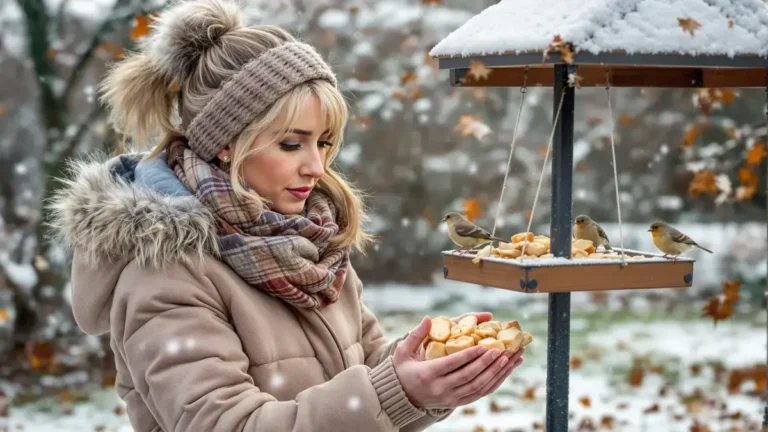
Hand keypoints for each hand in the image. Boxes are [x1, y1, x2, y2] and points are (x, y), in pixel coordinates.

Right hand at [393, 316, 524, 409]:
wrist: (401, 396)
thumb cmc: (402, 369)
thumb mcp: (403, 351)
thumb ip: (416, 335)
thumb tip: (429, 318)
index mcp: (428, 374)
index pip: (453, 364)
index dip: (470, 355)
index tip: (484, 345)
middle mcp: (440, 389)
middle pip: (469, 376)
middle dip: (487, 363)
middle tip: (501, 350)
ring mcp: (449, 398)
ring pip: (477, 386)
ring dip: (495, 373)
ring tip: (509, 359)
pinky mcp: (456, 403)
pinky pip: (479, 393)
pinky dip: (493, 383)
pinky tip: (504, 371)